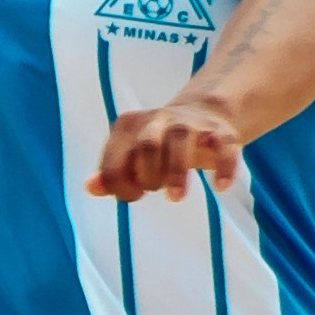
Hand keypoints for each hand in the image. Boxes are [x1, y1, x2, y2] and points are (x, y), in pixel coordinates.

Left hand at [93, 93, 247, 201]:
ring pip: (181, 138)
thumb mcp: (130, 157)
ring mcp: (190, 123)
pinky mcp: (219, 132)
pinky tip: (221, 187)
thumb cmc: (156, 148)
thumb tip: (90, 187)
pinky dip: (224, 165)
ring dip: (176, 171)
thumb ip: (110, 173)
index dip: (120, 186)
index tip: (135, 195)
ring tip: (175, 198)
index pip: (115, 161)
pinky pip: (224, 145)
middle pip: (147, 144)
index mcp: (128, 126)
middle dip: (147, 174)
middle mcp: (158, 119)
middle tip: (155, 190)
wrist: (201, 115)